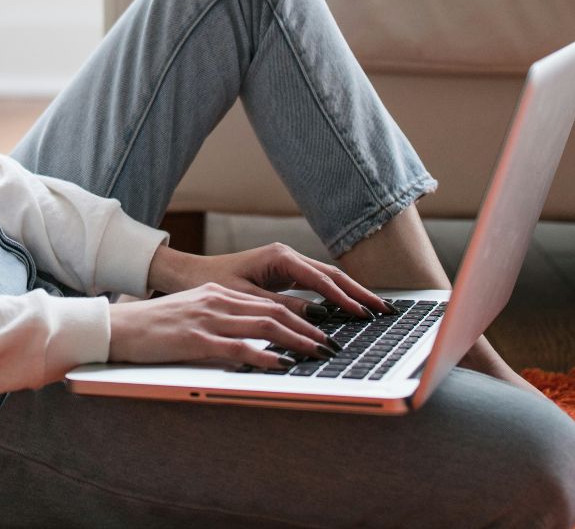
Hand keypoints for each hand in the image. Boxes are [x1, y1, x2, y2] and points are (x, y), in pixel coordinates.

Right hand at [108, 282, 336, 367]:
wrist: (117, 327)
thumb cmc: (152, 327)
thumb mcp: (191, 315)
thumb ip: (220, 320)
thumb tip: (251, 338)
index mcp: (217, 293)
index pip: (268, 303)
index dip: (299, 316)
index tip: (320, 330)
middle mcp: (217, 301)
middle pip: (273, 312)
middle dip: (308, 329)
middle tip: (331, 344)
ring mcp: (207, 319)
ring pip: (263, 326)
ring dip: (296, 341)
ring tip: (318, 353)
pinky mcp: (196, 340)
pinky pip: (238, 347)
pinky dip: (264, 355)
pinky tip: (282, 364)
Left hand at [147, 241, 394, 320]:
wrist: (190, 275)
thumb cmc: (212, 284)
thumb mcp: (246, 299)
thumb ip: (281, 308)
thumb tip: (317, 318)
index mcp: (279, 257)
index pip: (321, 280)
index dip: (344, 299)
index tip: (363, 314)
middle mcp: (287, 256)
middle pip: (332, 275)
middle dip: (360, 293)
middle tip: (385, 310)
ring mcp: (288, 263)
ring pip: (328, 279)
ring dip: (351, 294)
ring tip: (376, 310)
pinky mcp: (285, 273)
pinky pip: (317, 285)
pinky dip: (335, 296)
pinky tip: (350, 309)